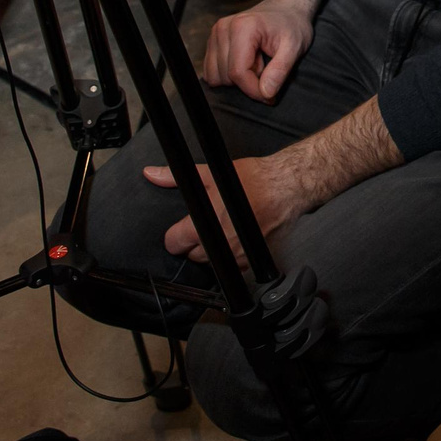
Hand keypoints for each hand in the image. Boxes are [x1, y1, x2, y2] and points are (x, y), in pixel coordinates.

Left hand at [144, 156, 300, 267]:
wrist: (285, 187)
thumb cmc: (254, 180)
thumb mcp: (211, 174)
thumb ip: (177, 177)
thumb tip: (154, 174)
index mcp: (205, 225)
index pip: (174, 243)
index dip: (174, 235)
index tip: (180, 229)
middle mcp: (220, 245)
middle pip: (192, 255)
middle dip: (194, 242)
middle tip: (204, 225)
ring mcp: (236, 255)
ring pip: (211, 263)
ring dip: (212, 251)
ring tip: (221, 230)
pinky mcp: (251, 260)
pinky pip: (232, 267)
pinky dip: (231, 256)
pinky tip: (236, 238)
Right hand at [202, 0, 313, 99]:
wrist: (286, 8)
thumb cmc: (292, 25)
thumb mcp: (295, 47)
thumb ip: (280, 71)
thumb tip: (266, 93)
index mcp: (243, 27)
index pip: (238, 72)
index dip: (254, 90)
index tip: (271, 95)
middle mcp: (223, 28)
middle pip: (226, 76)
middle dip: (248, 82)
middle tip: (267, 67)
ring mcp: (215, 34)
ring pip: (215, 76)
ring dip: (237, 79)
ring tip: (257, 63)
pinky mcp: (213, 40)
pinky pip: (211, 71)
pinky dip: (227, 74)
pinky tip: (246, 62)